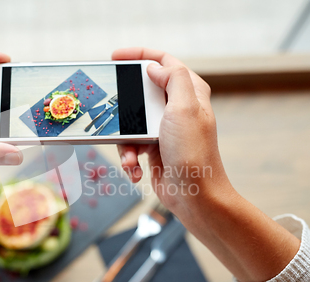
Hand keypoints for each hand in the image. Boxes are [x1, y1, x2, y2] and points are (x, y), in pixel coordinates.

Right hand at [113, 48, 299, 281]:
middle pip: (141, 94)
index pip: (164, 62)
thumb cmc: (193, 153)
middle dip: (125, 108)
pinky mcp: (154, 148)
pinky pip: (131, 145)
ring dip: (126, 141)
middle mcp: (177, 108)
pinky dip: (129, 158)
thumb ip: (173, 78)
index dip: (140, 56)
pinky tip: (135, 169)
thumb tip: (154, 66)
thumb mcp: (184, 108)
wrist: (194, 197)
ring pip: (132, 122)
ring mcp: (164, 129)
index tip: (116, 58)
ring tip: (131, 157)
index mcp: (188, 92)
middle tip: (114, 113)